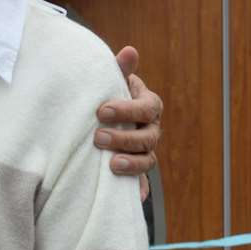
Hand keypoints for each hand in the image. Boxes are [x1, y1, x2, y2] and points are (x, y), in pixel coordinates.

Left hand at [100, 46, 162, 197]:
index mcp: (149, 106)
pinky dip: (139, 191)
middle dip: (123, 138)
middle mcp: (151, 130)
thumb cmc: (109, 95)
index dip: (127, 110)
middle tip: (98, 137)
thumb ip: (120, 69)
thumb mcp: (112, 81)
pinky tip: (134, 198)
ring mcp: (146, 151)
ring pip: (147, 160)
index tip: (102, 110)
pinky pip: (142, 183)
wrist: (105, 117)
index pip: (146, 108)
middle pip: (147, 137)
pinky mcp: (136, 171)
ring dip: (131, 164)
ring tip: (111, 165)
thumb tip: (129, 51)